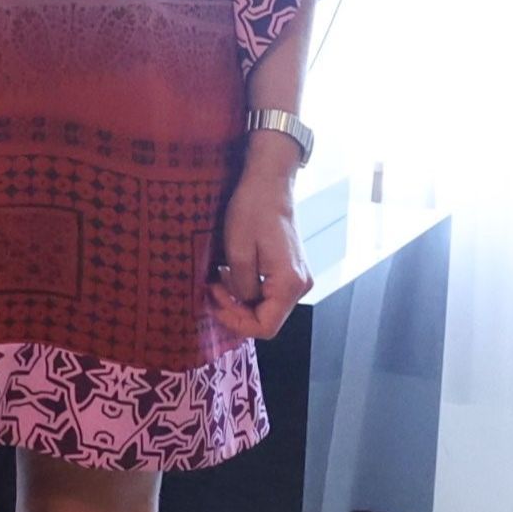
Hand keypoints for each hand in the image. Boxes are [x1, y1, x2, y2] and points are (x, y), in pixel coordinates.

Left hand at [209, 139, 310, 339]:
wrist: (269, 183)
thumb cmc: (252, 210)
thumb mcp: (238, 251)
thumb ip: (241, 286)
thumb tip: (242, 301)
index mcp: (290, 283)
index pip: (265, 327)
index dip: (236, 323)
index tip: (214, 301)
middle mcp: (300, 285)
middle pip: (266, 319)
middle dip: (235, 310)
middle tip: (212, 288)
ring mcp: (298, 278)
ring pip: (266, 307)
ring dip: (239, 300)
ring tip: (218, 279)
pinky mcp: (290, 270)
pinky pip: (268, 292)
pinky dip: (247, 289)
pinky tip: (231, 273)